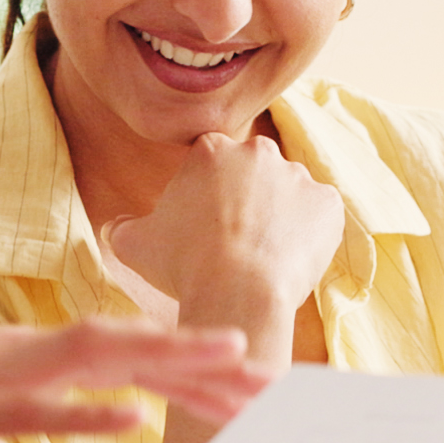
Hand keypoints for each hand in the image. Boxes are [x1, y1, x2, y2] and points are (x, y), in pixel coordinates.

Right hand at [0, 319, 273, 442]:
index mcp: (19, 364)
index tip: (250, 385)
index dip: (188, 367)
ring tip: (226, 362)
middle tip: (271, 375)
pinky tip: (132, 411)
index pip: (121, 358)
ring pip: (89, 355)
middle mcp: (11, 355)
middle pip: (123, 347)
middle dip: (198, 359)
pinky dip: (82, 405)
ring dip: (161, 358)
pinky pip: (27, 405)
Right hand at [100, 131, 341, 344]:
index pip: (210, 165)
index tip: (205, 227)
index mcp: (210, 150)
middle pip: (252, 173)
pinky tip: (289, 261)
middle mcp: (257, 151)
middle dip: (246, 201)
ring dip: (278, 218)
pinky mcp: (328, 203)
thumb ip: (122, 228)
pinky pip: (319, 216)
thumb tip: (114, 227)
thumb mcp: (135, 245)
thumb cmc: (184, 266)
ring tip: (263, 257)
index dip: (207, 197)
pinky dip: (309, 235)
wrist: (238, 292)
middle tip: (234, 243)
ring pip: (287, 194)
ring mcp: (298, 175)